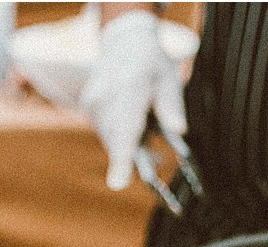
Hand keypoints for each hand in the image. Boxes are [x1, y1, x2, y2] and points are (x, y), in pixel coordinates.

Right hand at [80, 10, 185, 190]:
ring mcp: (93, 101)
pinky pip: (104, 133)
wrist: (124, 42)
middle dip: (132, 155)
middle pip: (117, 139)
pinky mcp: (88, 107)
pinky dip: (118, 136)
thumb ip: (172, 105)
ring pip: (110, 139)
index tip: (117, 184)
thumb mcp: (169, 78)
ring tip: (144, 126)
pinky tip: (130, 121)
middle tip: (155, 159)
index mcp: (130, 85)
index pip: (125, 127)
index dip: (121, 158)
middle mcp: (106, 95)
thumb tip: (179, 130)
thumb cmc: (151, 63)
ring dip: (126, 145)